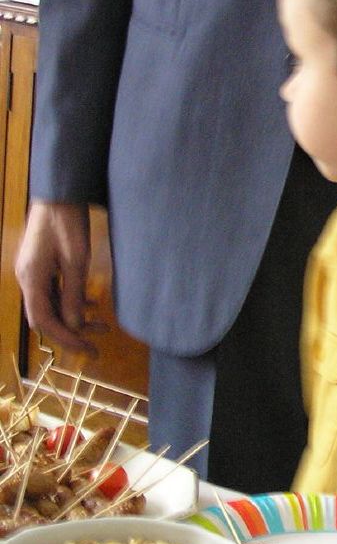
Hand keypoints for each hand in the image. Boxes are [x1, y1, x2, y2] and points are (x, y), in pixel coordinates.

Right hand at [15, 201, 98, 354]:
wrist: (59, 193)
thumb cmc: (67, 222)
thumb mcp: (76, 260)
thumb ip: (73, 294)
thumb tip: (74, 325)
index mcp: (31, 278)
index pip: (44, 321)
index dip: (66, 339)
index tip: (90, 350)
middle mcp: (27, 278)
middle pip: (46, 317)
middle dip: (71, 332)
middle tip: (98, 343)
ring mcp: (33, 272)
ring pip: (51, 305)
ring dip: (74, 317)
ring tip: (102, 324)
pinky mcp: (41, 266)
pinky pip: (54, 292)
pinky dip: (71, 302)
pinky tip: (91, 305)